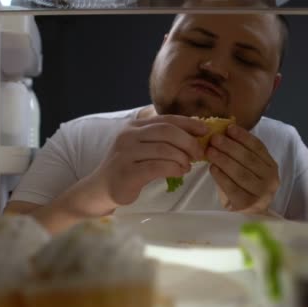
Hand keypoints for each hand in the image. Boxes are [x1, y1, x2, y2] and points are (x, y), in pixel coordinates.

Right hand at [51, 114, 207, 219]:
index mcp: (134, 126)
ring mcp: (126, 153)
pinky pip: (157, 167)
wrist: (102, 187)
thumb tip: (194, 134)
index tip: (205, 131)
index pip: (166, 119)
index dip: (188, 123)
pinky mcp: (127, 172)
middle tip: (199, 153)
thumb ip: (161, 139)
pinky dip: (174, 168)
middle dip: (188, 141)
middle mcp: (128, 135)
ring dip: (182, 157)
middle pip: (167, 131)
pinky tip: (180, 172)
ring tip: (188, 165)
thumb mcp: (142, 146)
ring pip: (164, 149)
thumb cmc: (128, 167)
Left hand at [206, 124, 278, 214]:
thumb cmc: (244, 187)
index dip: (243, 136)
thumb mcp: (247, 168)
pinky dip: (221, 177)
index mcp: (271, 166)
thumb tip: (222, 133)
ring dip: (224, 160)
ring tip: (210, 151)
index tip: (228, 128)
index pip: (258, 147)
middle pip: (248, 159)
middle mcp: (270, 179)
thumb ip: (239, 153)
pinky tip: (212, 168)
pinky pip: (233, 188)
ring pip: (241, 173)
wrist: (249, 214)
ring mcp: (261, 193)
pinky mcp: (248, 205)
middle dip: (230, 147)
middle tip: (214, 139)